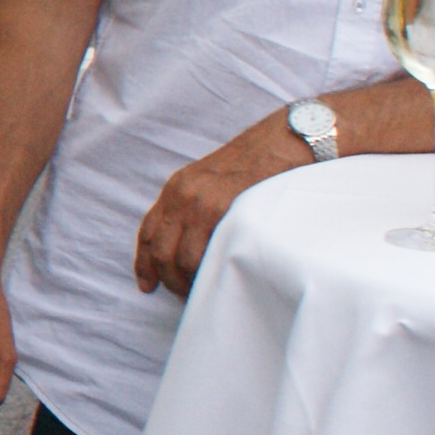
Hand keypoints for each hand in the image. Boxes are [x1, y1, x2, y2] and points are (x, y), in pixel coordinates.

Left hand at [133, 114, 305, 297]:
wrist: (290, 138)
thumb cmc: (260, 163)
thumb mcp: (215, 180)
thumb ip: (197, 205)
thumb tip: (188, 242)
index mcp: (178, 186)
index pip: (148, 231)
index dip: (144, 263)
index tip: (147, 284)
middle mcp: (183, 193)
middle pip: (160, 249)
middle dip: (167, 278)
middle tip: (183, 296)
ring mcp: (203, 201)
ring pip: (180, 257)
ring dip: (187, 282)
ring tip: (201, 294)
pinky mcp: (225, 208)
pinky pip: (204, 253)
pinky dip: (205, 274)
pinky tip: (214, 282)